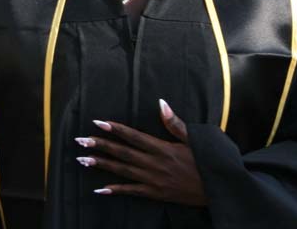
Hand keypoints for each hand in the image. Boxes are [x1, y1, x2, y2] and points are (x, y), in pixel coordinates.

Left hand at [73, 98, 206, 205]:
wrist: (217, 189)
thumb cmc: (206, 162)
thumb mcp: (194, 139)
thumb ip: (174, 123)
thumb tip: (161, 103)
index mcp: (162, 148)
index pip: (133, 136)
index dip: (115, 129)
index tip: (98, 122)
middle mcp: (154, 163)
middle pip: (122, 153)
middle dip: (100, 145)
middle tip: (80, 140)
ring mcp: (153, 180)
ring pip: (122, 171)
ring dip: (102, 165)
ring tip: (82, 160)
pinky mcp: (155, 194)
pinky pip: (132, 192)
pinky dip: (116, 190)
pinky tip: (100, 189)